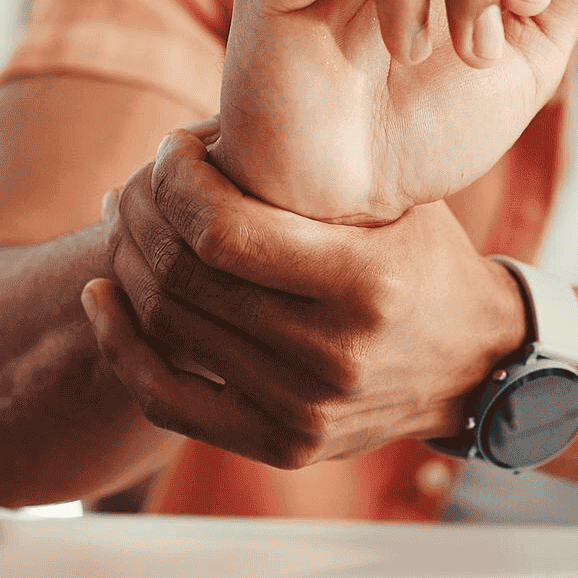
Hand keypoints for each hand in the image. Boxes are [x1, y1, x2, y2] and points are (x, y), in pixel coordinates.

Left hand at [80, 121, 525, 469]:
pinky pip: (168, 400)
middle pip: (186, 279)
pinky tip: (100, 297)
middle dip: (143, 214)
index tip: (171, 149)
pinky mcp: (282, 445)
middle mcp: (334, 356)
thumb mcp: (394, 197)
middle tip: (135, 181)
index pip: (223, 232)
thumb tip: (203, 132)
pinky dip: (120, 347)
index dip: (175, 181)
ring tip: (122, 220)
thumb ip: (311, 171)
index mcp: (366, 283)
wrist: (477, 363)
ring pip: (168, 330)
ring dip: (126, 265)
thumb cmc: (426, 258)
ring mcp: (305, 410)